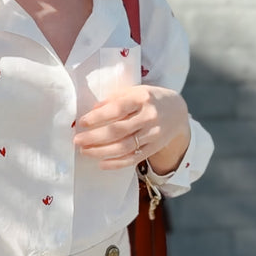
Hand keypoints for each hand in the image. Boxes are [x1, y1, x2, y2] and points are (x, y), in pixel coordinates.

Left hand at [74, 85, 190, 172]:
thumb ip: (114, 99)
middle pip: (119, 130)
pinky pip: (134, 158)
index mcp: (142, 98)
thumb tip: (92, 110)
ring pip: (125, 147)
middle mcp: (149, 116)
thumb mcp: (134, 91)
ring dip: (101, 152)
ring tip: (85, 151)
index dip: (98, 117)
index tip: (82, 123)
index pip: (117, 109)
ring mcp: (153, 134)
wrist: (177, 111)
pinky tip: (101, 163)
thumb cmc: (149, 99)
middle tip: (77, 141)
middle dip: (95, 137)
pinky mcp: (154, 147)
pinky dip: (117, 163)